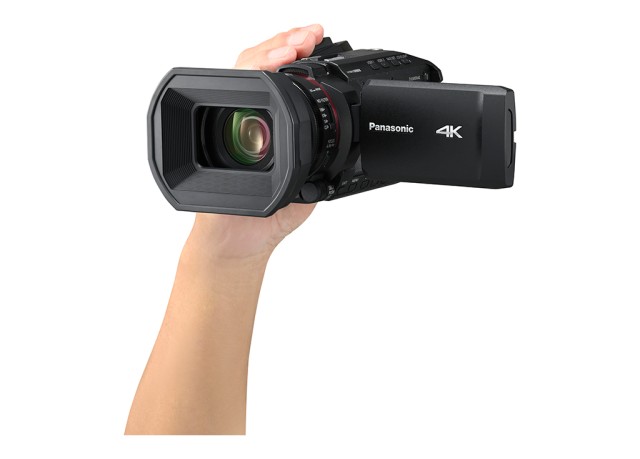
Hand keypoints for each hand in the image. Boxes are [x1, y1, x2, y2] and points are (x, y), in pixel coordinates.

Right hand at [193, 25, 324, 260]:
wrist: (243, 243)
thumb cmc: (269, 216)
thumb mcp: (305, 183)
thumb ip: (317, 161)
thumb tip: (348, 144)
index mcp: (268, 125)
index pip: (279, 79)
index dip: (294, 55)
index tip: (316, 42)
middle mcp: (244, 118)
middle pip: (258, 65)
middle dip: (284, 43)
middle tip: (307, 35)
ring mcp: (225, 123)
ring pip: (239, 73)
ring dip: (267, 53)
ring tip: (290, 45)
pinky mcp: (211, 135)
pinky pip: (224, 98)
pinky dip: (245, 77)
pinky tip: (266, 69)